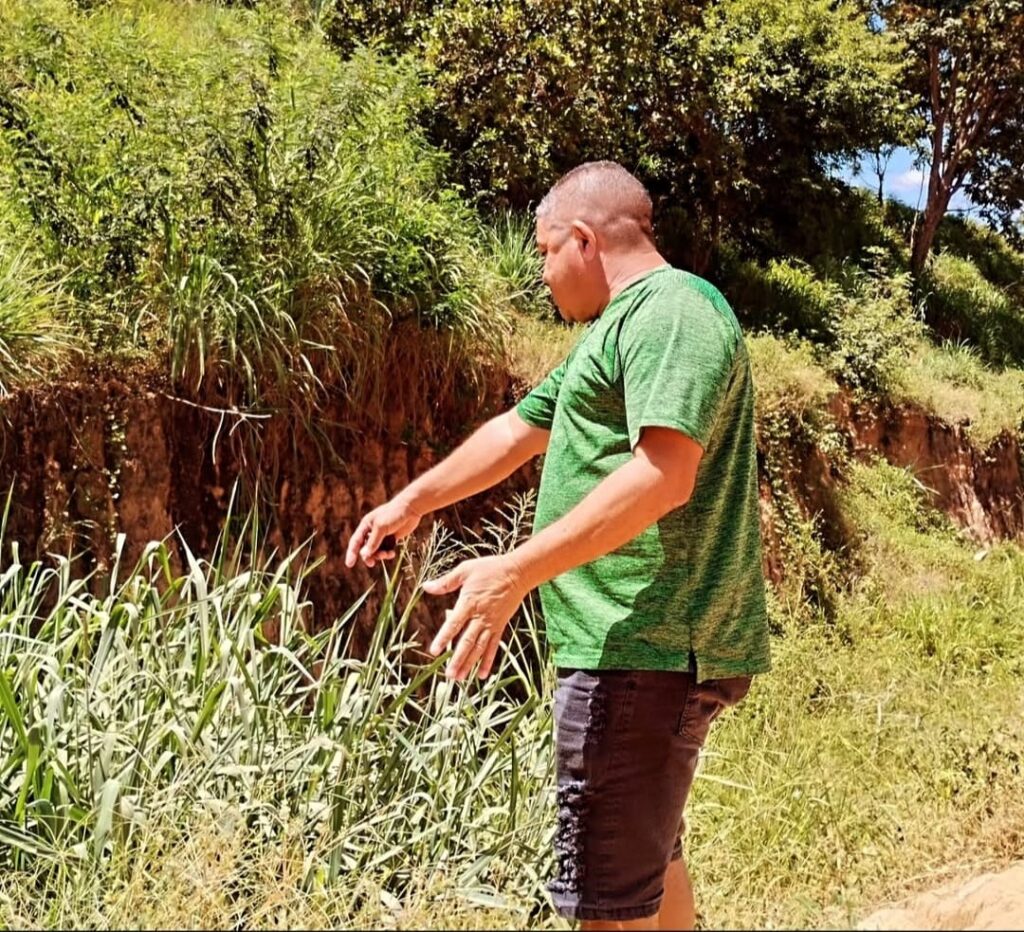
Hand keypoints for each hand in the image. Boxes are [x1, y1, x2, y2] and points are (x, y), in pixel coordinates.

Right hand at [345, 495, 421, 567]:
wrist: (411, 508)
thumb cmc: (393, 514)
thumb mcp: (381, 527)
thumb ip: (373, 542)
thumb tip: (364, 555)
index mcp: (366, 525)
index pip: (355, 542)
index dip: (351, 553)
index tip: (349, 565)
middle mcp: (372, 531)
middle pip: (365, 549)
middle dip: (368, 556)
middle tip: (372, 564)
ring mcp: (382, 535)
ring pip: (376, 551)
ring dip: (380, 556)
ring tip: (387, 555)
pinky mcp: (391, 538)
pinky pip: (386, 550)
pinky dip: (387, 554)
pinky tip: (392, 553)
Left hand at [422, 555, 526, 680]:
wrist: (518, 572)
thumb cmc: (491, 569)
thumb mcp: (465, 570)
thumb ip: (446, 582)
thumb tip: (426, 587)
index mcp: (469, 602)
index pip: (454, 623)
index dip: (444, 637)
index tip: (434, 650)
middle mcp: (481, 616)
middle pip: (468, 641)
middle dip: (458, 659)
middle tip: (449, 675)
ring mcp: (492, 623)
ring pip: (480, 648)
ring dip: (470, 664)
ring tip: (460, 678)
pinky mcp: (500, 626)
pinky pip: (494, 646)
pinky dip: (488, 661)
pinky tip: (483, 674)